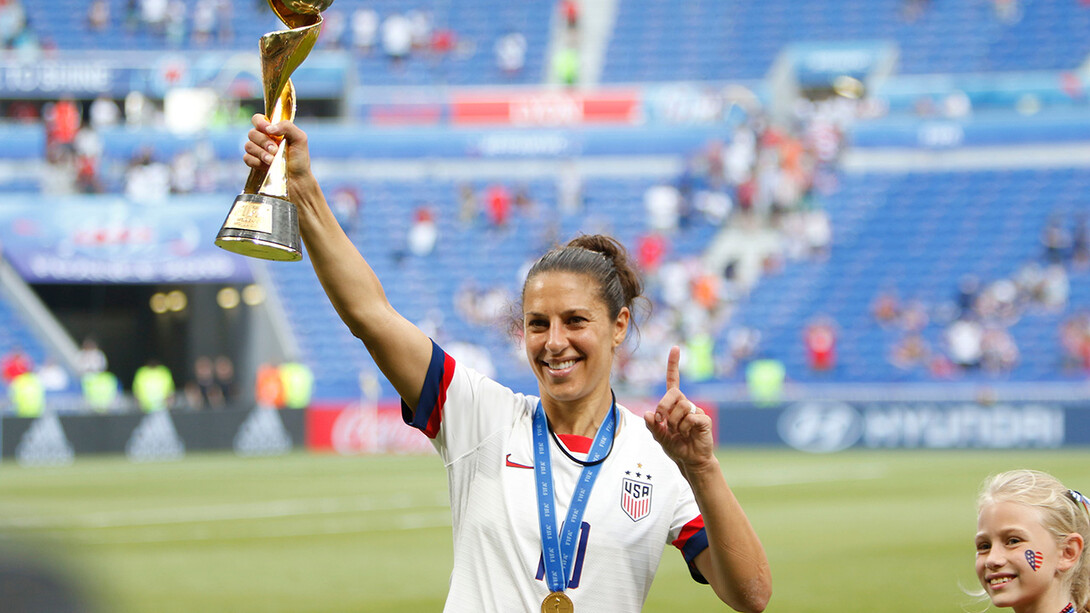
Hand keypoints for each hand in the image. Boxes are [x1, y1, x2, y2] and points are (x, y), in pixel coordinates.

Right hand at [242, 114, 313, 185]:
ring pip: (248, 146)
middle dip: (263, 141)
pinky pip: (247, 158)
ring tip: (272, 160)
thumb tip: (269, 129)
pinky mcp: (254, 163)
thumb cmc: (300, 159)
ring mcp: (257, 151)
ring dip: (261, 153)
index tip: (268, 130)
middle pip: (252, 133)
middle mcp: (263, 139)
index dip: (260, 122)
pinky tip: (267, 166)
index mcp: (273, 130)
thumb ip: (287, 126)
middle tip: (275, 150)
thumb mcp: (299, 138)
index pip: (257, 119)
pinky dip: (257, 162)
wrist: (298, 179)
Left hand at [644, 346, 715, 469]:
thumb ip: (653, 426)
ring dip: (674, 423)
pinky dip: (684, 428)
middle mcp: (686, 404)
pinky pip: (690, 418)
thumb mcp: (659, 437)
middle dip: (664, 407)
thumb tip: (649, 414)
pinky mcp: (704, 419)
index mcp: (674, 404)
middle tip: (663, 422)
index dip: (673, 365)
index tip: (675, 348)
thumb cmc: (676, 447)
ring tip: (678, 433)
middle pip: (673, 394)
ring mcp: (696, 411)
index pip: (674, 381)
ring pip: (681, 407)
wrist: (690, 460)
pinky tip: (688, 434)